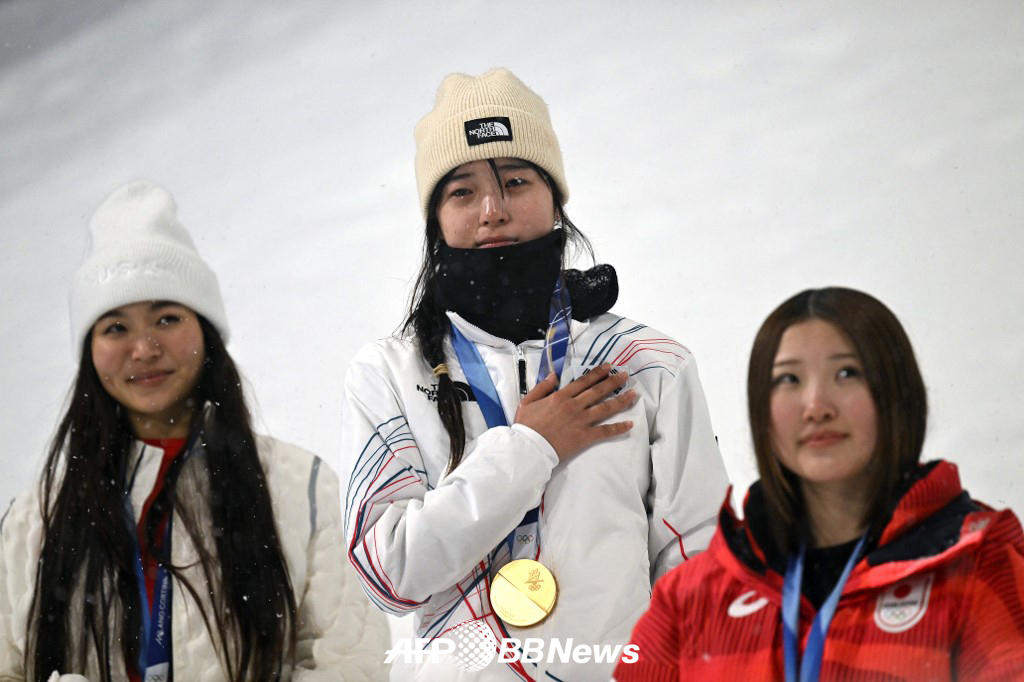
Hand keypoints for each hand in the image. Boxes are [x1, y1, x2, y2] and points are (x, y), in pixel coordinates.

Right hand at [514, 363, 635, 459]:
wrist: (529, 448)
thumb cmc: (526, 426)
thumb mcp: (528, 401)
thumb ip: (542, 387)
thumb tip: (554, 375)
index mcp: (561, 396)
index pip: (583, 381)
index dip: (597, 373)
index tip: (608, 367)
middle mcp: (574, 406)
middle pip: (598, 391)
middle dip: (613, 382)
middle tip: (625, 375)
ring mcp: (581, 421)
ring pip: (605, 408)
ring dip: (621, 401)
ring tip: (634, 394)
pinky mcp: (585, 437)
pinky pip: (605, 432)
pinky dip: (618, 428)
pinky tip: (630, 424)